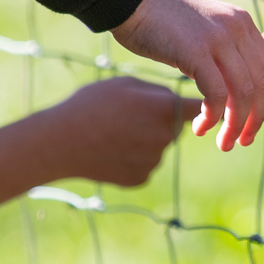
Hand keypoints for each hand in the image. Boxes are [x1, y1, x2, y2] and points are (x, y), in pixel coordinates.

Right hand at [42, 78, 199, 188]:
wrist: (60, 142)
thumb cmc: (91, 105)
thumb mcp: (124, 85)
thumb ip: (157, 92)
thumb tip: (176, 102)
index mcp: (165, 108)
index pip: (197, 107)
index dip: (200, 106)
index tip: (202, 107)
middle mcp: (165, 136)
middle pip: (174, 127)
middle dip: (161, 121)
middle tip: (130, 115)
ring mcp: (154, 160)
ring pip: (158, 147)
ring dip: (145, 141)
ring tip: (113, 133)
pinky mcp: (142, 178)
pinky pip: (145, 164)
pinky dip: (133, 159)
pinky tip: (111, 151)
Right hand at [111, 0, 263, 150]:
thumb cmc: (162, 21)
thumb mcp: (205, 30)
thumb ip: (224, 52)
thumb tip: (236, 90)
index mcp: (242, 23)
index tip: (251, 124)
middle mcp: (237, 28)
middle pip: (261, 85)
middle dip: (254, 120)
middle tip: (241, 141)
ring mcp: (218, 38)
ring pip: (242, 94)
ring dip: (235, 125)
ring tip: (223, 143)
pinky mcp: (196, 51)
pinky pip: (216, 94)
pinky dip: (212, 116)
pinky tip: (201, 126)